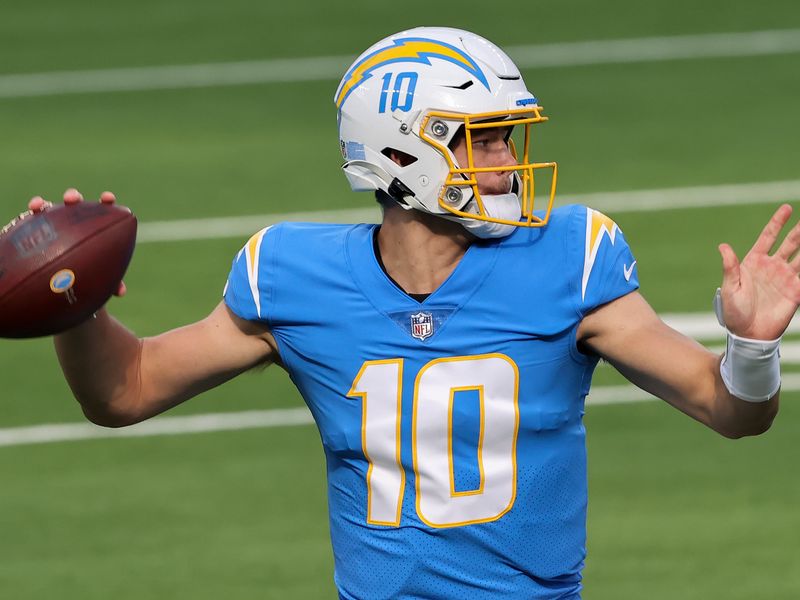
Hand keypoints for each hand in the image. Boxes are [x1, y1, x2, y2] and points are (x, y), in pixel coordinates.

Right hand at [28, 188, 126, 296]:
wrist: (63, 282)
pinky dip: (33, 213)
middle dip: (73, 197)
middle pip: (75, 204)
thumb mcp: (99, 278)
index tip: (107, 198)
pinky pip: (33, 220)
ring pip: (53, 209)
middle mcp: (75, 222)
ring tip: (44, 204)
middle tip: (71, 199)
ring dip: (47, 204)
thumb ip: (111, 282)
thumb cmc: (87, 275)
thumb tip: (121, 291)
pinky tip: (31, 212)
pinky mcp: (39, 229)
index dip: (106, 202)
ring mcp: (57, 224)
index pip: (102, 210)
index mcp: (94, 228)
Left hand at [718, 204, 799, 339]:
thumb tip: (723, 246)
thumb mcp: (729, 287)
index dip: (777, 222)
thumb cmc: (733, 311)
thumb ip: (730, 266)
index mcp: (755, 262)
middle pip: (790, 243)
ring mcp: (786, 278)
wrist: (747, 333)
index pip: (769, 237)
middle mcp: (773, 266)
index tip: (787, 208)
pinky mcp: (796, 291)